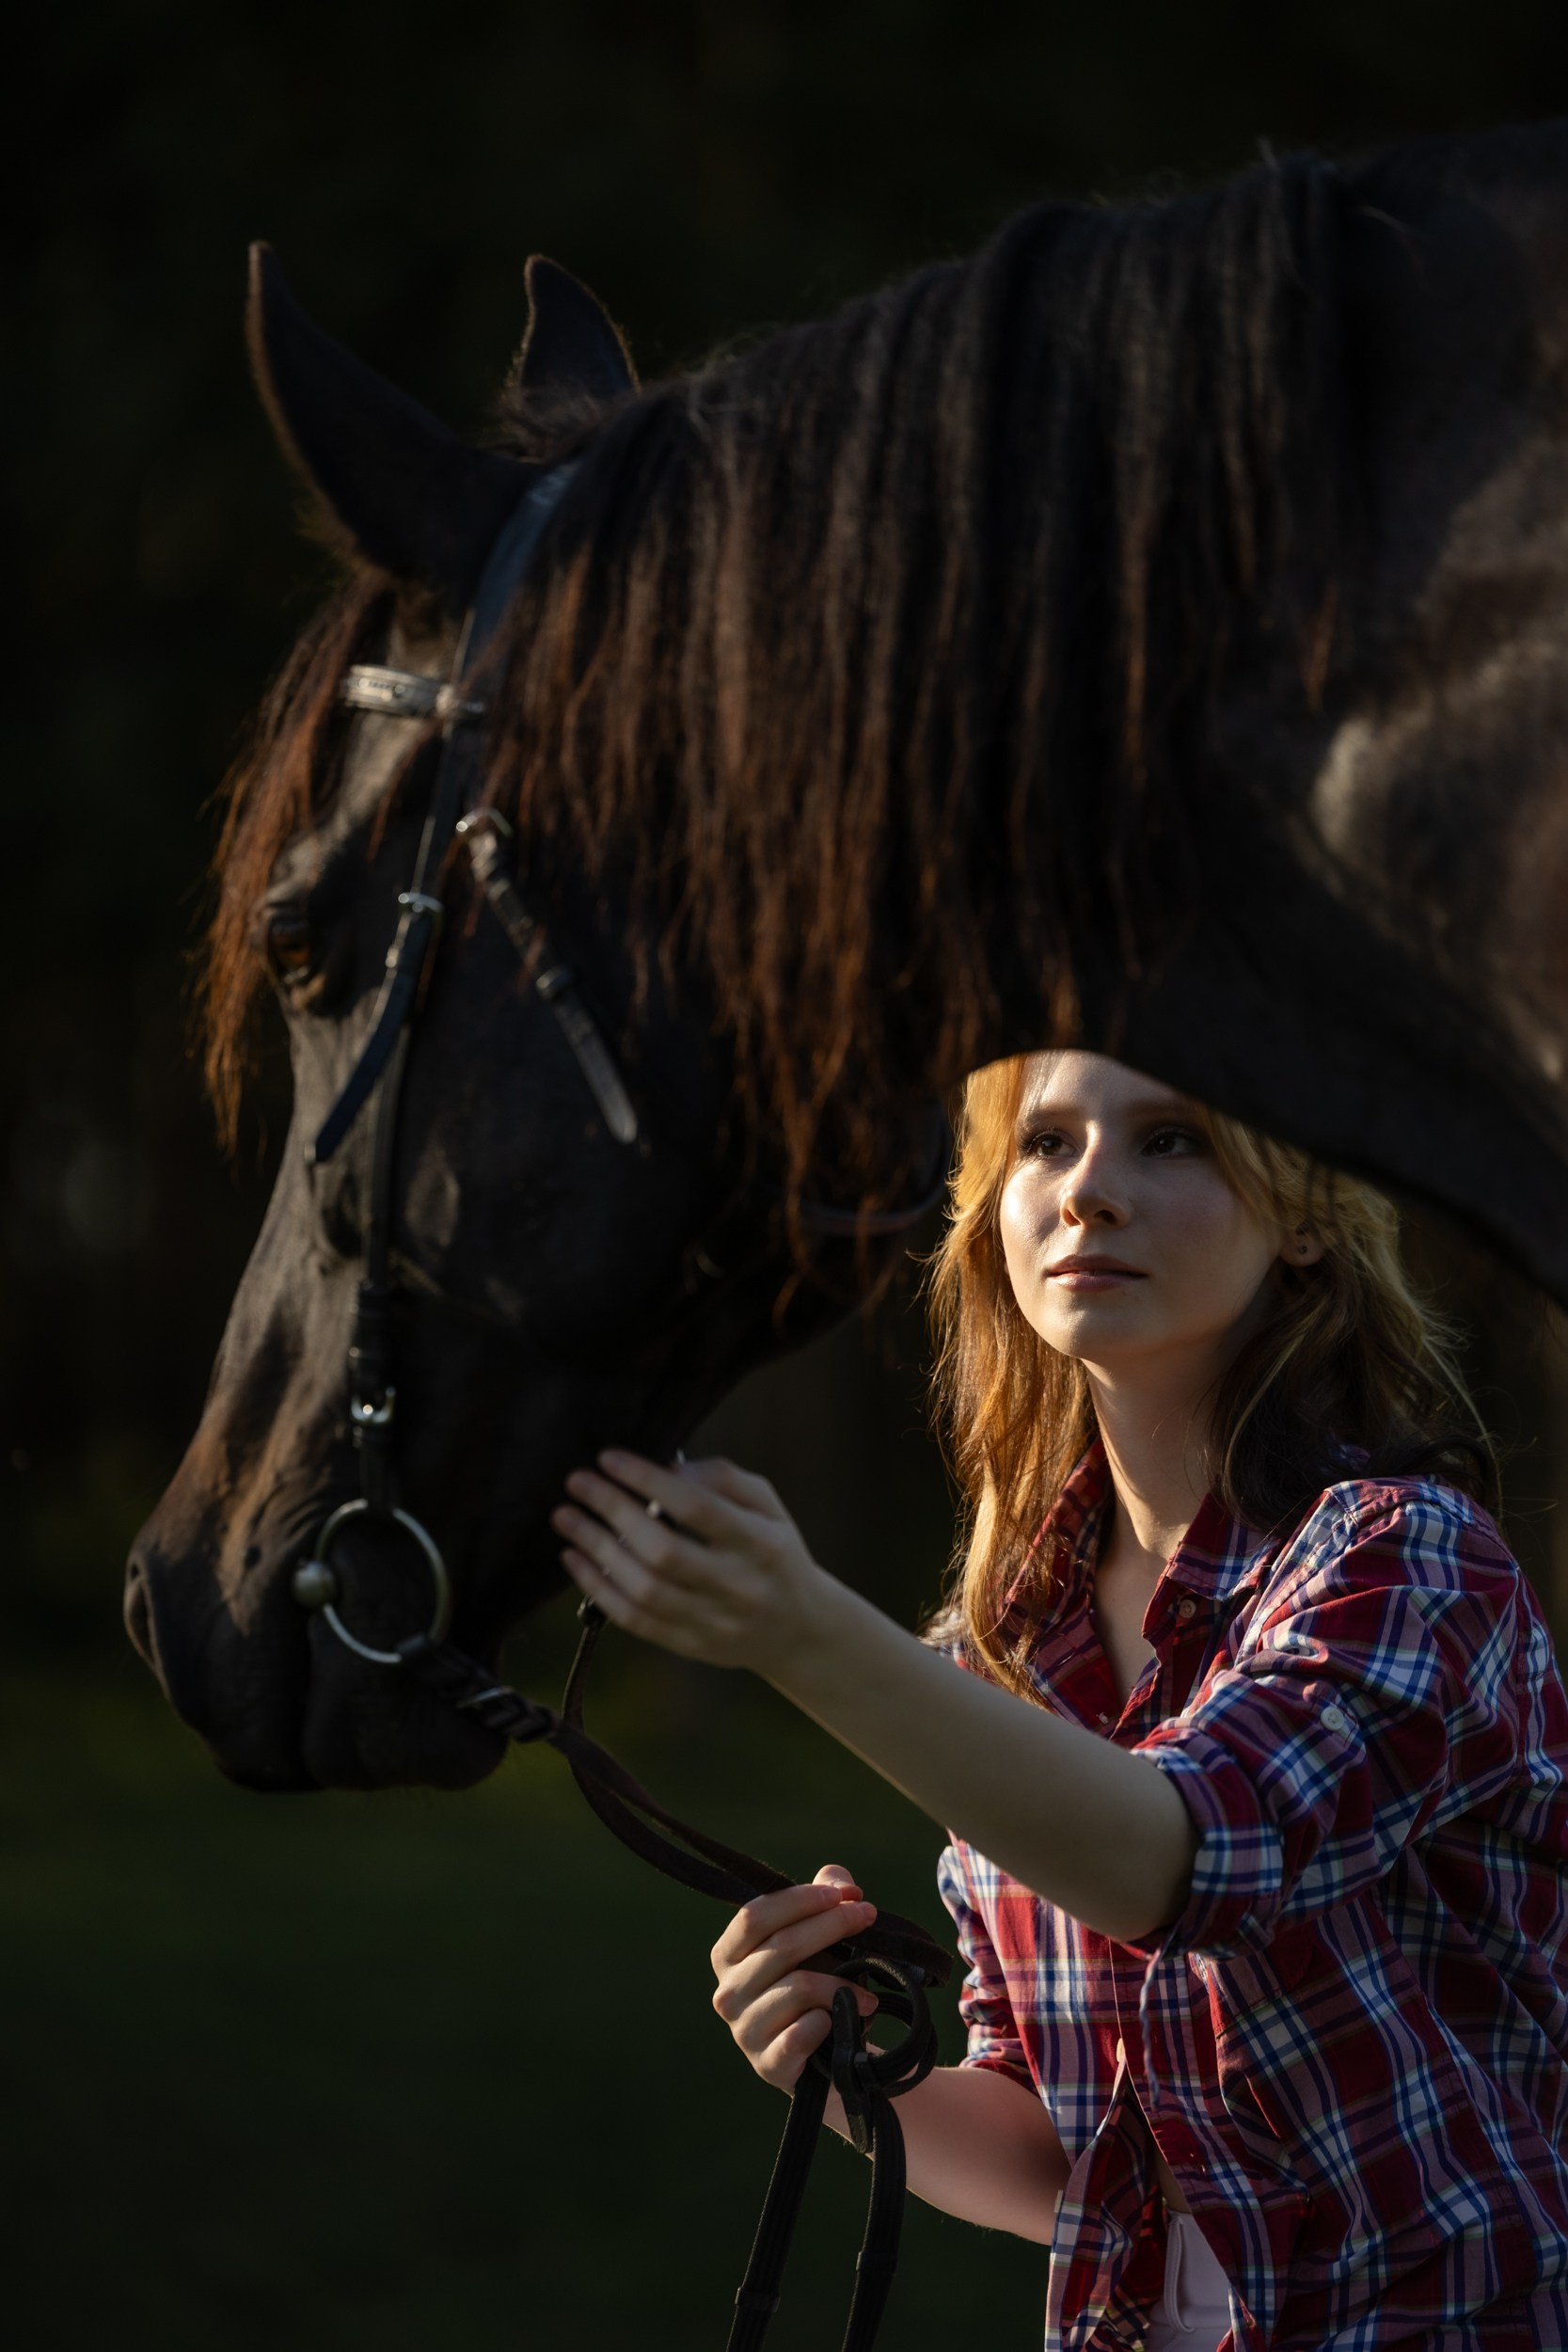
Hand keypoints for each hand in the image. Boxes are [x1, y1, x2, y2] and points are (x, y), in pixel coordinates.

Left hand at [552, 1450, 836, 1673]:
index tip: (609, 1458)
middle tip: (577, 1482)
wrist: (799, 1629)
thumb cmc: (773, 1552)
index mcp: (762, 1544)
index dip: (648, 1480)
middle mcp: (739, 1586)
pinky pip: (634, 1620)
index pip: (698, 1508)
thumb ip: (723, 1479)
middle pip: (663, 1550)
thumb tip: (666, 1467)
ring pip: (643, 1589)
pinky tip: (575, 1559)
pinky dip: (598, 1589)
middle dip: (613, 1511)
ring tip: (565, 1518)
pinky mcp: (691, 1646)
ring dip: (596, 1549)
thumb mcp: (767, 1507)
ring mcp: (714, 1622)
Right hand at [710, 1866, 879, 2090]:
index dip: (799, 1900)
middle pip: (781, 1946)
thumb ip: (828, 1898)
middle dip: (832, 1925)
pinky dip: (826, 2021)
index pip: (754, 1916)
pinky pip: (801, 2034)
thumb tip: (843, 1886)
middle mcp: (727, 1992)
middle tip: (869, 1917)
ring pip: (797, 1988)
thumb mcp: (820, 1937)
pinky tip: (843, 2023)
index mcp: (729, 1955)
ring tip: (870, 1993)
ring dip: (842, 1983)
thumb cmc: (817, 1984)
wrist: (825, 2060)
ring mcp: (744, 2031)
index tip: (843, 1895)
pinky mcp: (767, 2065)